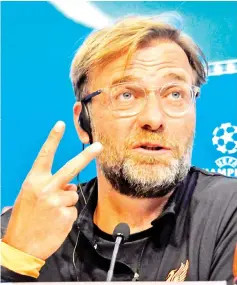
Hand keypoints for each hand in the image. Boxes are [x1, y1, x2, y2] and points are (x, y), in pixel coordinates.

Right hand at [2, 121, 102, 259]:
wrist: (21, 247)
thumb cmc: (25, 220)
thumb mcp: (29, 197)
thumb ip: (49, 186)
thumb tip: (70, 185)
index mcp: (34, 181)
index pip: (45, 155)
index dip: (53, 139)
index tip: (60, 124)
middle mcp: (46, 188)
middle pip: (71, 167)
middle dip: (87, 156)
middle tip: (99, 146)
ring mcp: (57, 201)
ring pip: (73, 194)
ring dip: (66, 202)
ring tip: (52, 213)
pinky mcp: (67, 214)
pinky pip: (73, 209)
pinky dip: (67, 214)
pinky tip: (56, 222)